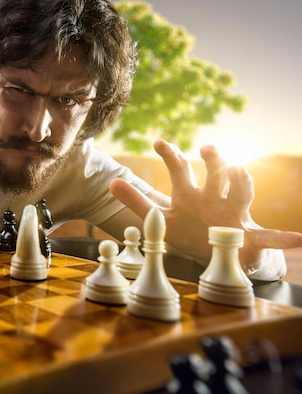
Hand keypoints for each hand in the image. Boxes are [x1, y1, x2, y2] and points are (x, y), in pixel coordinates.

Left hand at [109, 139, 301, 271]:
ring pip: (240, 194)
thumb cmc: (188, 230)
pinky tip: (300, 241)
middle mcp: (212, 199)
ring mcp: (231, 215)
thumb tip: (110, 181)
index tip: (158, 142)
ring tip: (240, 171)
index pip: (180, 170)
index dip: (170, 156)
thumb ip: (136, 201)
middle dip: (214, 160)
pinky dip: (284, 239)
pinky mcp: (247, 236)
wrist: (216, 252)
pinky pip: (268, 237)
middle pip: (214, 174)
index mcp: (189, 195)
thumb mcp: (160, 219)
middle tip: (208, 149)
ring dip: (242, 182)